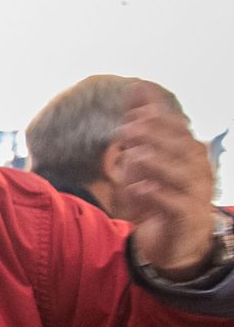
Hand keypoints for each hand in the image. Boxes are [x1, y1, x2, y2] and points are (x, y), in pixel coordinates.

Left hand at [116, 82, 216, 278]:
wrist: (172, 241)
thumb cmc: (159, 193)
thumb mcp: (146, 154)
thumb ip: (144, 122)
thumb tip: (138, 85)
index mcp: (191, 153)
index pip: (179, 130)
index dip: (159, 119)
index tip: (134, 111)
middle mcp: (199, 171)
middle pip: (182, 149)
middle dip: (156, 137)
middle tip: (128, 129)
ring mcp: (196, 195)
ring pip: (181, 175)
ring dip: (156, 163)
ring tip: (132, 155)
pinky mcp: (187, 218)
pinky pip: (175, 205)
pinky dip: (157, 195)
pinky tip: (137, 188)